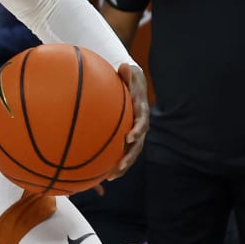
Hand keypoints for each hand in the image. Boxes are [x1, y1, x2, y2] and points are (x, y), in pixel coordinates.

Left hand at [108, 62, 148, 178]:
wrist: (133, 84)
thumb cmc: (128, 77)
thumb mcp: (129, 72)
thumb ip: (127, 73)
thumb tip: (125, 66)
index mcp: (141, 110)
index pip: (142, 121)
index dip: (137, 130)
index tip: (129, 137)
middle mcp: (140, 124)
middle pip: (138, 144)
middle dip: (130, 156)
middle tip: (121, 165)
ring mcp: (134, 133)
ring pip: (131, 153)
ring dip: (123, 166)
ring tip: (111, 177)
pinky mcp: (127, 138)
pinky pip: (122, 152)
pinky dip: (114, 162)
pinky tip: (102, 173)